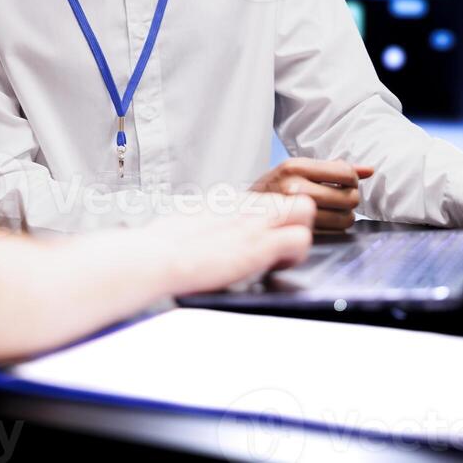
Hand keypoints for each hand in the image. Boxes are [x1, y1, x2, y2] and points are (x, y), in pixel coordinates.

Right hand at [146, 192, 314, 296]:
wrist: (156, 256)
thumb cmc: (166, 246)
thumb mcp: (195, 223)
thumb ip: (215, 222)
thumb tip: (213, 230)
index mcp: (233, 201)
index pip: (277, 197)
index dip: (282, 218)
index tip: (271, 236)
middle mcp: (248, 205)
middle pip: (299, 196)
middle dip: (300, 223)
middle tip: (284, 246)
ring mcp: (255, 223)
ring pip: (306, 211)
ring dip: (300, 236)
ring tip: (280, 259)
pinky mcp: (258, 245)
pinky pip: (300, 239)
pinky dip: (296, 255)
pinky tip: (276, 267)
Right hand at [252, 158, 373, 231]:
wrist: (244, 212)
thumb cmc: (276, 188)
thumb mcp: (298, 170)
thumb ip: (335, 168)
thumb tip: (370, 170)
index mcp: (295, 166)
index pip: (346, 173)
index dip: (352, 180)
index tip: (344, 184)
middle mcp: (294, 187)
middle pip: (349, 198)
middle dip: (350, 200)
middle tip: (338, 200)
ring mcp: (294, 212)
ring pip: (346, 219)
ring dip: (344, 217)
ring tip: (332, 212)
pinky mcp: (297, 232)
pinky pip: (335, 235)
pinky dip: (335, 230)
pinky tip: (324, 224)